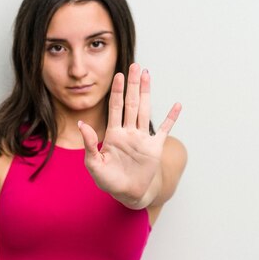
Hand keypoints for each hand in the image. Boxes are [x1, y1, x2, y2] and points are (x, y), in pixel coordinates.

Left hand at [78, 64, 180, 207]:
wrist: (127, 194)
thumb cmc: (108, 181)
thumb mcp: (94, 164)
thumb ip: (89, 144)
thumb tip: (81, 124)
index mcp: (113, 134)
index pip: (115, 107)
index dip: (117, 91)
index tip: (117, 75)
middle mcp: (128, 132)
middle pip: (131, 103)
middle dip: (132, 85)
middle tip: (134, 65)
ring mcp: (142, 138)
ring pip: (145, 110)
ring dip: (147, 92)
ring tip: (147, 74)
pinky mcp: (154, 148)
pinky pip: (164, 129)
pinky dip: (171, 118)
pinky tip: (177, 105)